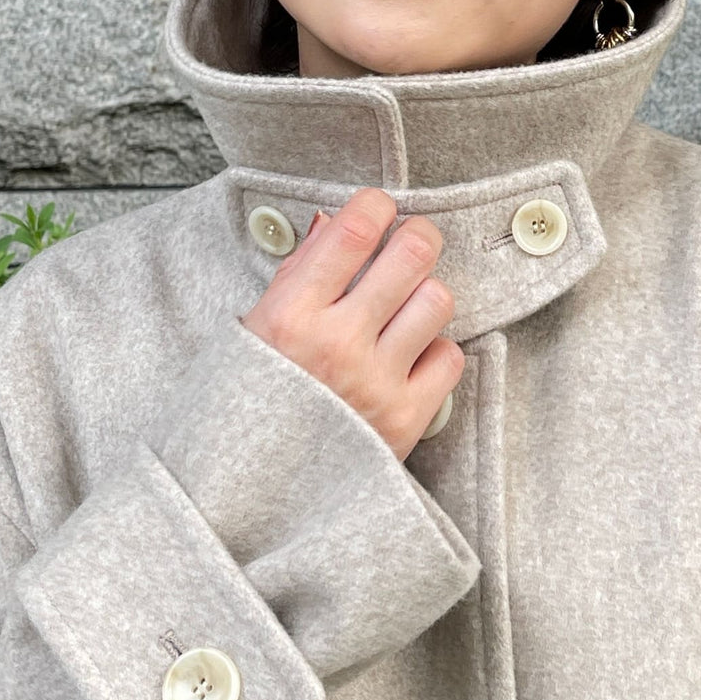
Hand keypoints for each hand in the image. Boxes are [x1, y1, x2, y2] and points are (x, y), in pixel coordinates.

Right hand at [240, 186, 464, 461]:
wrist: (252, 494)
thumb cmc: (250, 406)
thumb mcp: (251, 334)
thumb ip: (295, 278)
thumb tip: (332, 224)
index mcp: (289, 315)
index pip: (353, 229)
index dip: (377, 205)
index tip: (380, 209)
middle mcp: (336, 344)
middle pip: (412, 253)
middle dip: (416, 240)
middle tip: (409, 249)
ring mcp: (375, 383)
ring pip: (438, 300)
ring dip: (426, 297)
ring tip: (405, 311)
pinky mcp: (405, 419)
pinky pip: (449, 358)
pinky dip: (435, 353)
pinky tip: (409, 360)